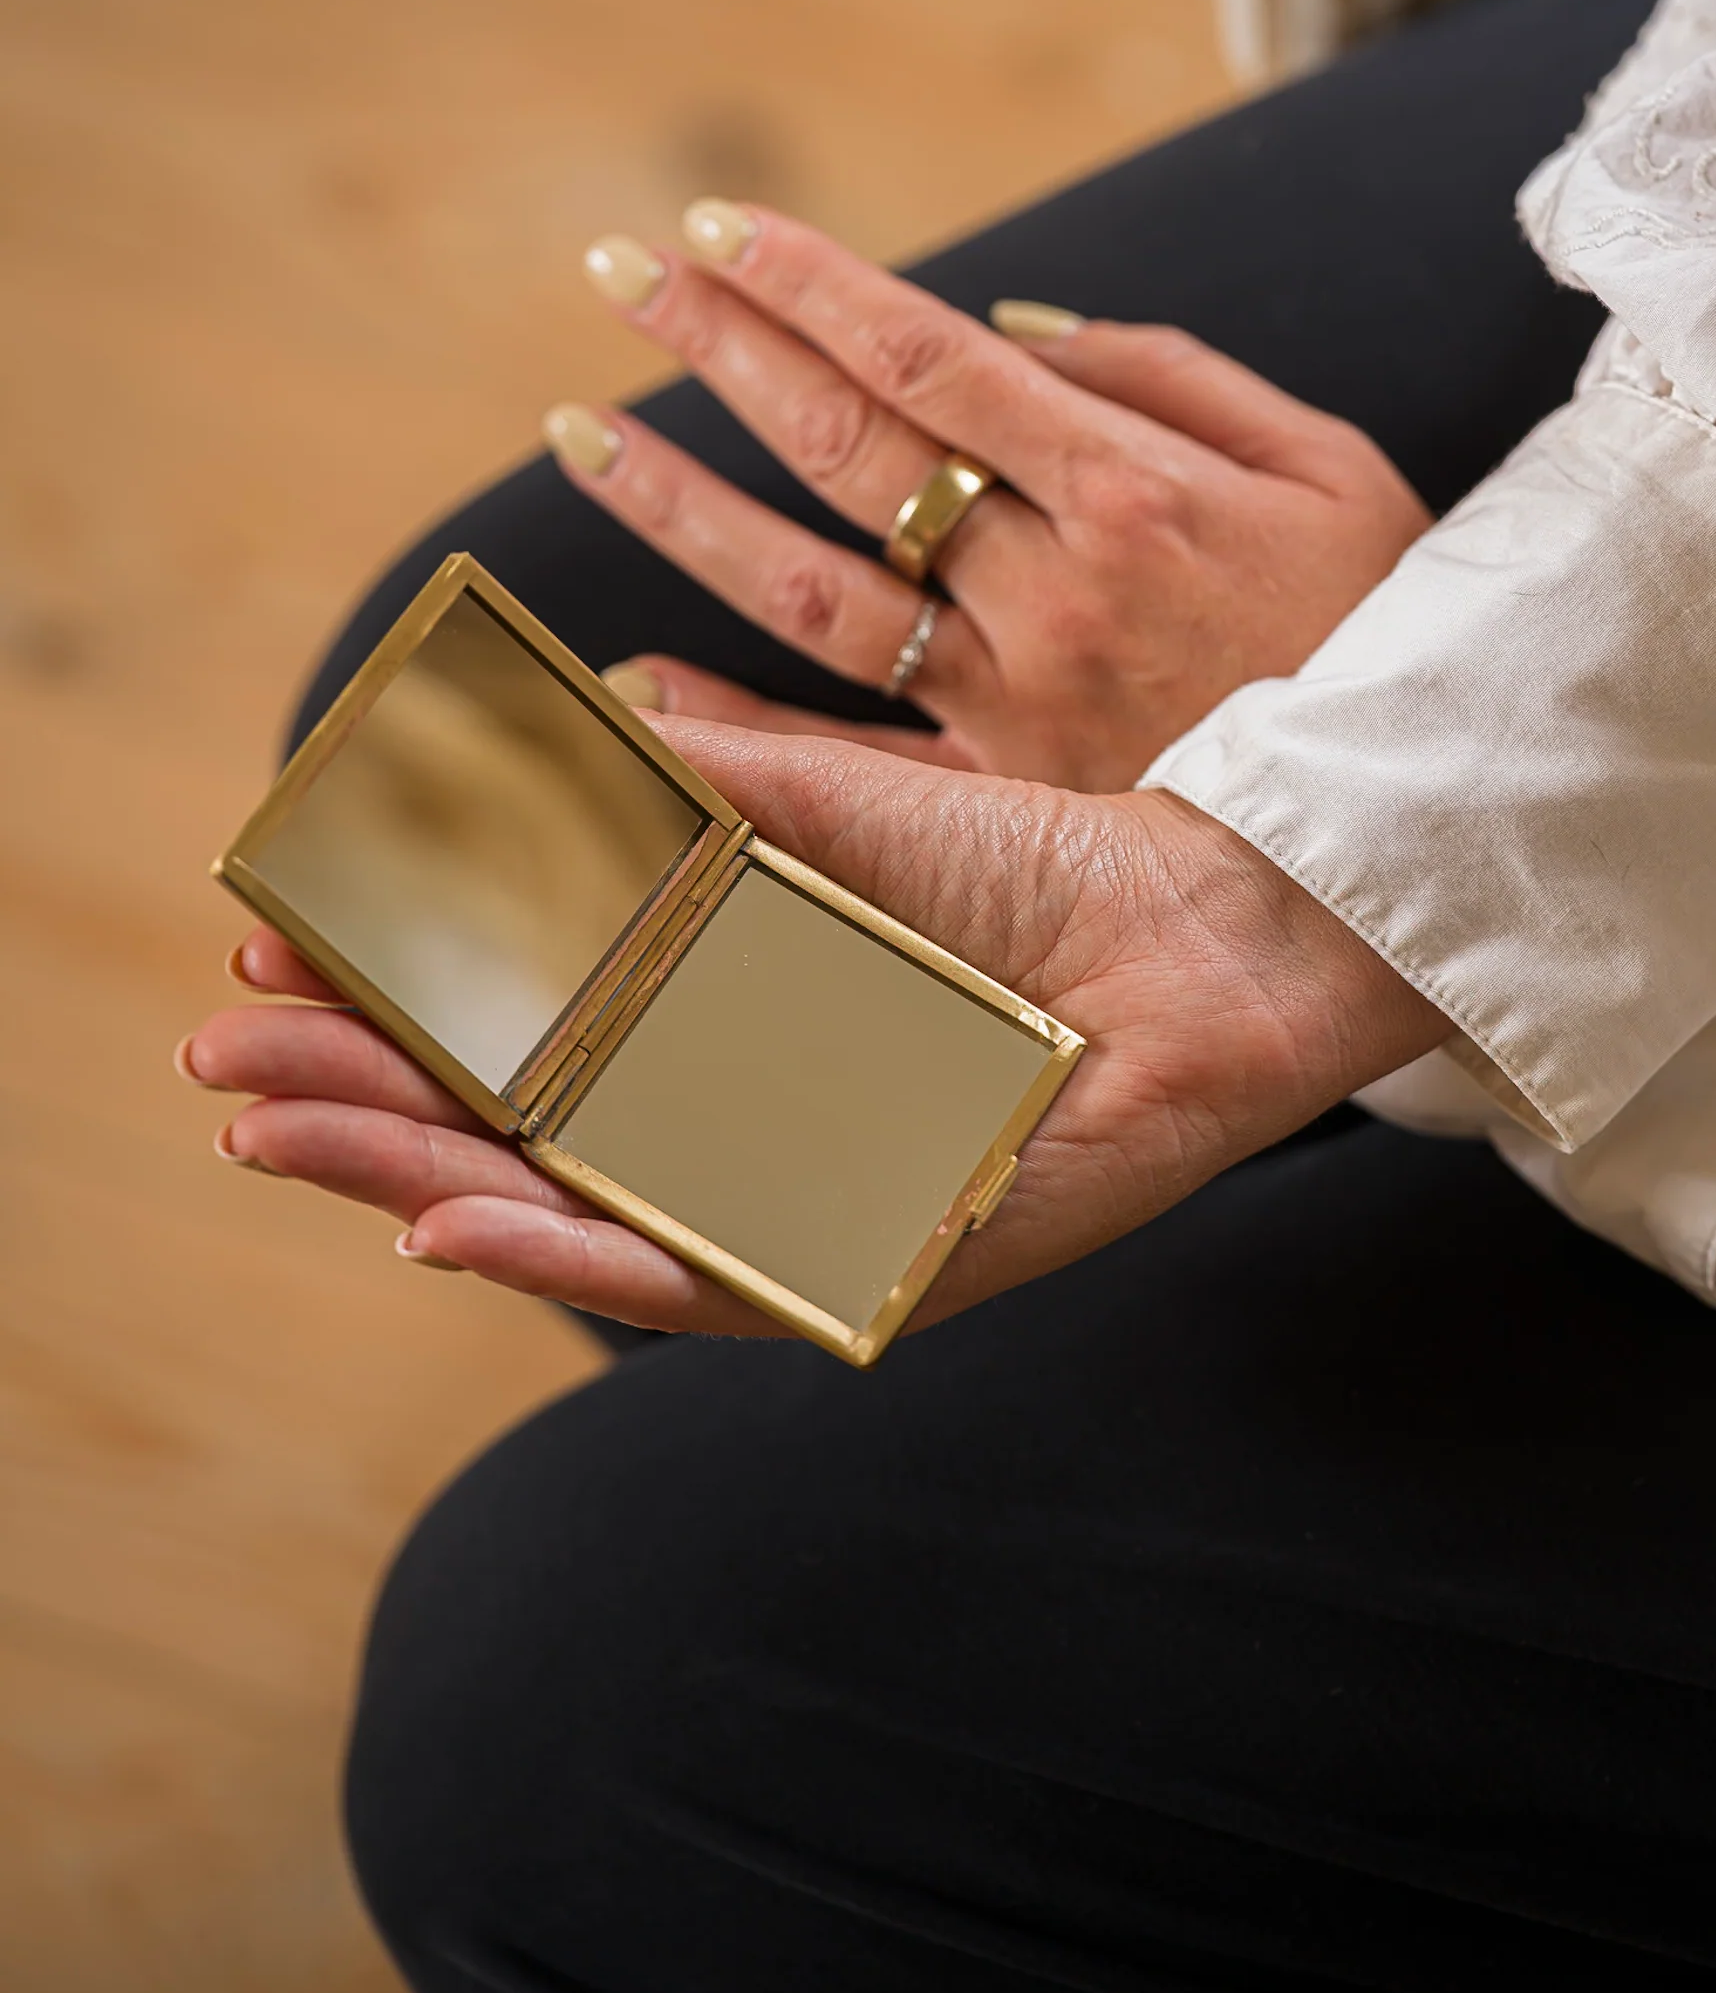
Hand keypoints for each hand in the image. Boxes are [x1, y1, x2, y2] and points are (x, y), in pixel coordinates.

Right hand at [180, 727, 1445, 1333]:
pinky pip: (703, 1276)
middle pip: (515, 1126)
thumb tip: (510, 728)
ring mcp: (792, 1193)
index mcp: (718, 1012)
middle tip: (230, 1058)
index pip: (516, 1022)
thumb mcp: (815, 805)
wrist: (1196, 923)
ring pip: (576, 1211)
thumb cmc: (1021, 860)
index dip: (390, 992)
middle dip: (365, 1094)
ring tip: (290, 1131)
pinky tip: (460, 1219)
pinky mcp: (867, 1256)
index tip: (269, 940)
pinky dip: (578, 1251)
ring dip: (422, 1176)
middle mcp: (737, 1118)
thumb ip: (672, 785)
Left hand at [550, 204, 1428, 790]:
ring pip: (811, 588)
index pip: (930, 356)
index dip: (811, 284)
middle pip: (850, 444)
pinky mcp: (999, 794)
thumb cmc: (1386, 622)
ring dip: (684, 506)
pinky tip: (631, 674)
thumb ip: (1173, 378)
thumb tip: (1009, 327)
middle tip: (618, 269)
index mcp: (1132, 487)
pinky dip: (732, 714)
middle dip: (723, 345)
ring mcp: (1012, 697)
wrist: (1427, 827)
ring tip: (581, 434)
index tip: (716, 227)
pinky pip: (839, 748)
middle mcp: (1051, 587)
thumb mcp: (1329, 465)